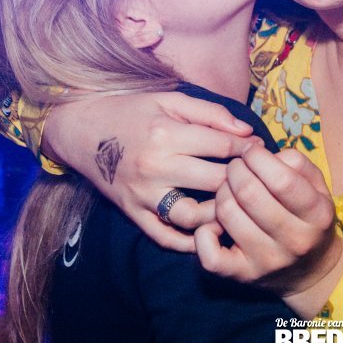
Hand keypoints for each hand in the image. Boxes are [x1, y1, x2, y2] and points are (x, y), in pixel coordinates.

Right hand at [43, 92, 255, 251]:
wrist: (81, 129)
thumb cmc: (131, 111)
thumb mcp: (169, 100)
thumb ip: (210, 112)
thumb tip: (246, 132)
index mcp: (166, 135)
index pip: (222, 148)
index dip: (249, 150)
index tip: (261, 152)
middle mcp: (155, 168)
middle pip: (215, 183)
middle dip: (242, 182)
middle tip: (256, 181)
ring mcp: (143, 195)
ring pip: (193, 216)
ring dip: (219, 214)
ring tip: (235, 205)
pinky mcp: (133, 213)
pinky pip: (164, 237)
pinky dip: (189, 242)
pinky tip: (208, 232)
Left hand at [196, 146, 342, 316]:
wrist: (311, 271)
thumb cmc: (309, 219)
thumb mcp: (316, 187)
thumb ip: (295, 162)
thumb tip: (259, 154)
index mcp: (317, 215)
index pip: (282, 180)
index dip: (258, 157)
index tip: (251, 152)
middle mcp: (295, 241)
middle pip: (249, 193)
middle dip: (236, 170)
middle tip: (236, 168)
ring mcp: (268, 261)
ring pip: (227, 214)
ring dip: (221, 193)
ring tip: (229, 190)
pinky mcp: (244, 276)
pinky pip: (210, 256)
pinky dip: (204, 234)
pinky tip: (214, 223)